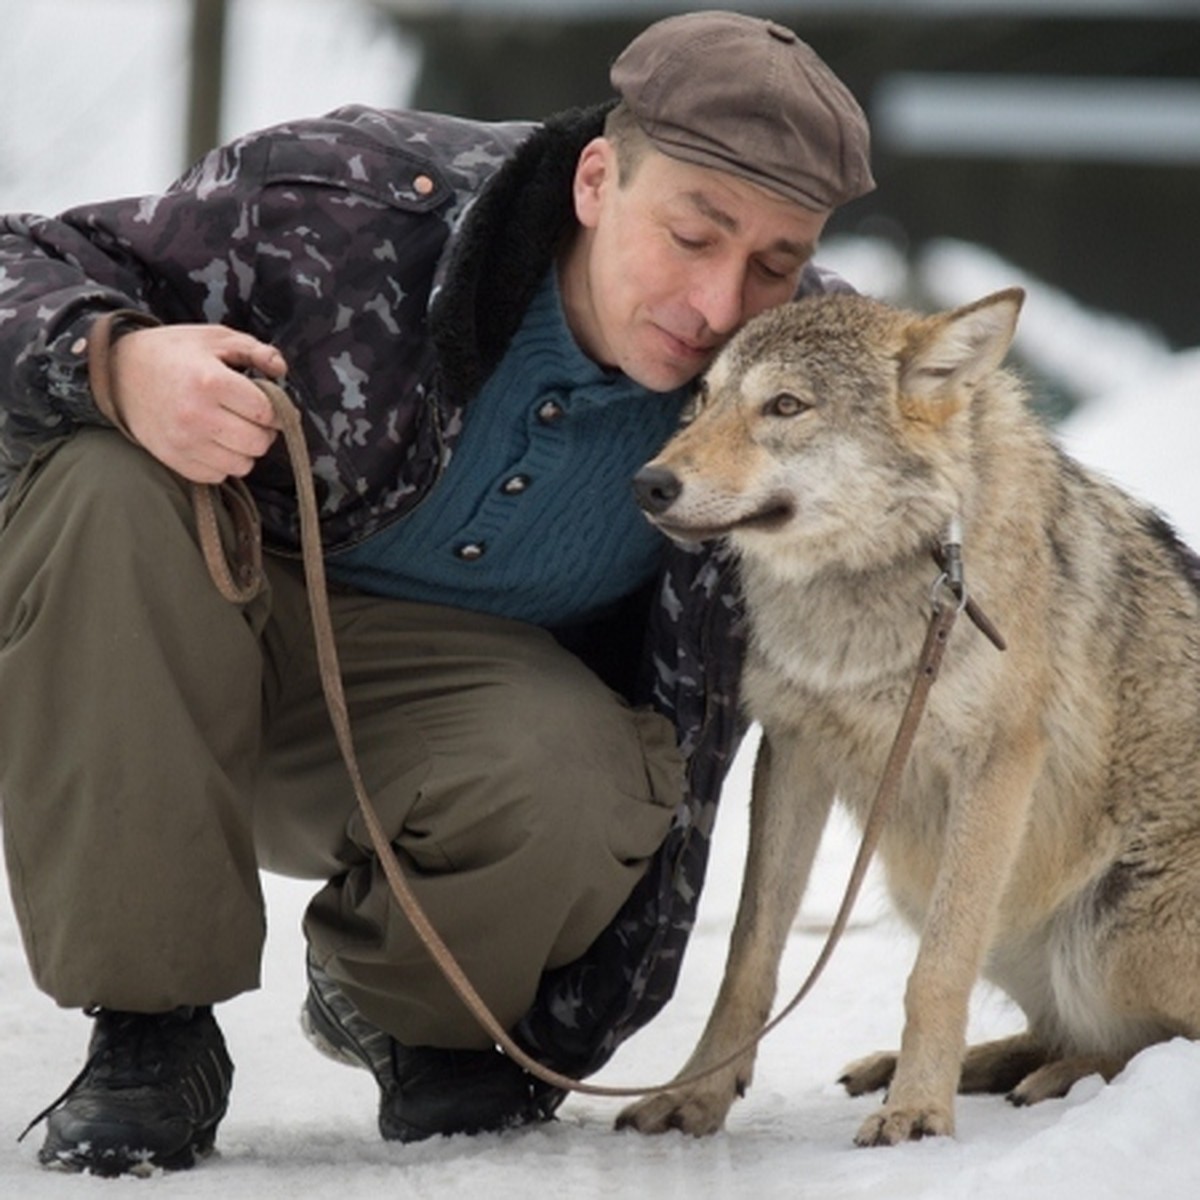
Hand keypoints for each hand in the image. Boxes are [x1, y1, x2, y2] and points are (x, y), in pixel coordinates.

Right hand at [108, 324, 287, 482]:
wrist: (118, 372)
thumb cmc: (172, 353)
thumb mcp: (214, 338)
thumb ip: (254, 350)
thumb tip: (281, 369)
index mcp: (210, 381)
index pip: (266, 411)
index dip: (275, 409)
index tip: (267, 404)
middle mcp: (197, 415)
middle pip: (258, 442)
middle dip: (263, 431)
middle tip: (252, 418)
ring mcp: (184, 441)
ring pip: (242, 464)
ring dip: (245, 450)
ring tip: (233, 430)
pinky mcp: (173, 459)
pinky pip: (217, 476)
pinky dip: (223, 463)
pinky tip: (214, 442)